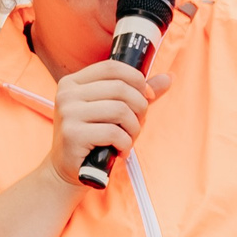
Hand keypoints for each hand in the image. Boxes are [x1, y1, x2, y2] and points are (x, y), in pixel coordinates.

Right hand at [50, 61, 171, 188]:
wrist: (68, 169)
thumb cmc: (94, 137)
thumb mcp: (113, 111)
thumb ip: (138, 93)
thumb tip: (169, 77)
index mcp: (74, 82)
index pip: (112, 67)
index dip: (137, 80)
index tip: (146, 97)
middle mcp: (67, 94)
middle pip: (120, 88)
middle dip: (140, 108)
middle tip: (137, 125)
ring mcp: (68, 113)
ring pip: (120, 110)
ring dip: (134, 128)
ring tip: (128, 139)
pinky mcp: (72, 134)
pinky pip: (114, 133)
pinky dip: (125, 144)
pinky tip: (120, 151)